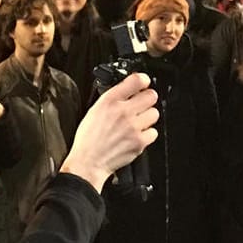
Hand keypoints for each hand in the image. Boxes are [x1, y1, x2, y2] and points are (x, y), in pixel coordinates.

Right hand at [62, 73, 158, 190]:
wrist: (88, 162)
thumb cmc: (89, 139)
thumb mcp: (95, 110)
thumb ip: (113, 98)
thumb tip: (129, 89)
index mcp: (109, 101)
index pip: (137, 80)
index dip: (143, 81)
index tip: (144, 83)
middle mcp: (123, 112)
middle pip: (151, 96)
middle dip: (147, 99)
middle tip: (142, 105)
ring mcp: (133, 127)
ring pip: (154, 114)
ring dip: (148, 117)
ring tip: (137, 123)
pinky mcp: (139, 141)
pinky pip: (153, 132)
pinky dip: (147, 134)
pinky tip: (136, 135)